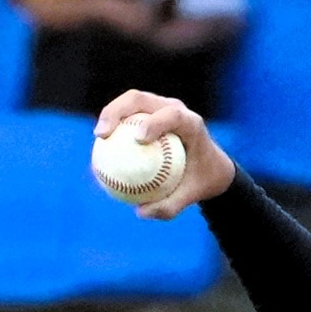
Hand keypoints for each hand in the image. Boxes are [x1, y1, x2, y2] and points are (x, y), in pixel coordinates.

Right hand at [94, 89, 235, 220]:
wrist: (212, 165)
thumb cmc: (203, 180)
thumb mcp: (192, 196)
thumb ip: (170, 205)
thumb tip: (141, 212)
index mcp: (191, 123)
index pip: (172, 115)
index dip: (154, 122)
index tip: (138, 139)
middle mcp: (175, 108)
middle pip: (140, 99)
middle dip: (117, 111)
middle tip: (103, 134)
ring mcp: (160, 106)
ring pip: (130, 102)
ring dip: (110, 114)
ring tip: (98, 136)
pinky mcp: (150, 112)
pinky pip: (128, 116)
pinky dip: (114, 126)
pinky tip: (101, 146)